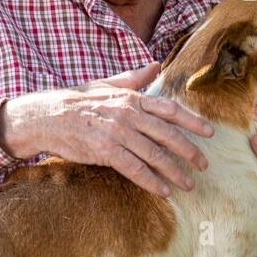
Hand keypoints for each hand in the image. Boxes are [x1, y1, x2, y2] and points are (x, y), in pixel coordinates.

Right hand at [0, 62, 213, 197]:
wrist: (47, 117)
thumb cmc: (77, 101)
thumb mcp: (107, 84)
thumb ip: (134, 78)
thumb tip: (156, 64)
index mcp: (131, 98)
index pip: (169, 109)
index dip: (192, 121)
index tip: (210, 132)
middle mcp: (128, 114)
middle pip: (167, 134)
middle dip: (189, 151)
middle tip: (204, 165)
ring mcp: (117, 133)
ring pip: (154, 155)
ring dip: (174, 172)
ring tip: (188, 184)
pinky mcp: (105, 151)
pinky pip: (135, 169)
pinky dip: (152, 181)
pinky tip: (164, 191)